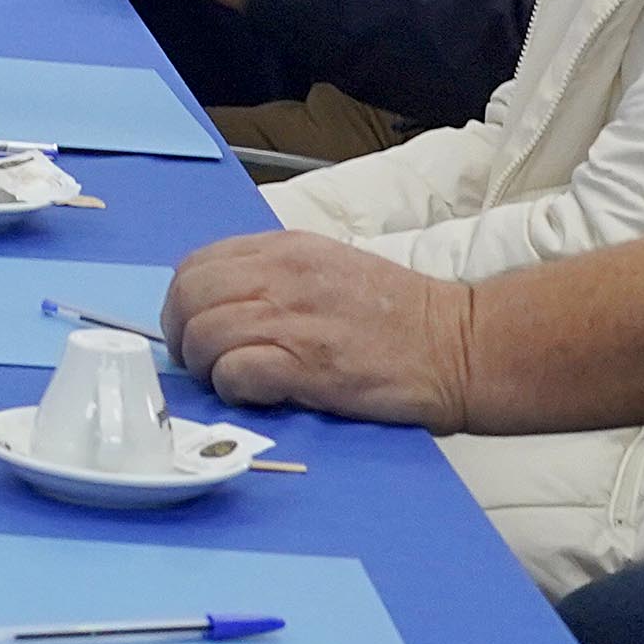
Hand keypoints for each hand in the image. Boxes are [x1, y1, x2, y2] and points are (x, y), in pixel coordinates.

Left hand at [165, 230, 479, 427]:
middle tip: (203, 363)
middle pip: (188, 297)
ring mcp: (293, 319)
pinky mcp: (307, 365)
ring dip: (205, 367)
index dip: (183, 303)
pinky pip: (234, 372)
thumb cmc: (399, 318)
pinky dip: (233, 388)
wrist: (461, 347)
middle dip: (182, 335)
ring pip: (202, 334)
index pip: (196, 266)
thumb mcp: (329, 270)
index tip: (195, 329)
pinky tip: (258, 394)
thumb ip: (275, 277)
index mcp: (285, 249)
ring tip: (231, 382)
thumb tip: (222, 306)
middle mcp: (281, 276)